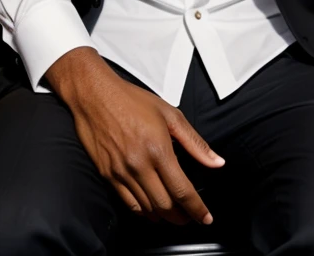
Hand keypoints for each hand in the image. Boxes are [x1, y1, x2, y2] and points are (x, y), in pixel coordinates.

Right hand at [46, 48, 223, 224]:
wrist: (96, 95)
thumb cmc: (133, 100)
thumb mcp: (170, 115)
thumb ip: (195, 142)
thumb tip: (217, 162)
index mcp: (158, 149)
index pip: (182, 190)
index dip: (197, 209)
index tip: (206, 218)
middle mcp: (139, 165)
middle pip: (165, 205)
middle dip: (182, 216)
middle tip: (191, 217)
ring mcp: (121, 172)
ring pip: (147, 208)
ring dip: (163, 216)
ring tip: (174, 214)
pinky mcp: (108, 175)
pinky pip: (128, 203)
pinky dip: (143, 212)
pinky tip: (151, 209)